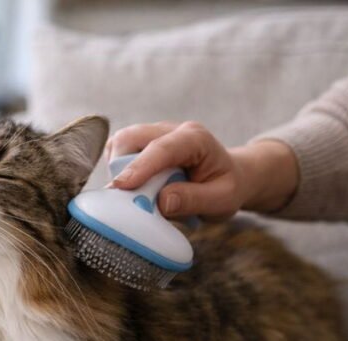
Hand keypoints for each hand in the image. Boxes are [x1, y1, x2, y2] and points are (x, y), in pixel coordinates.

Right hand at [105, 121, 298, 220]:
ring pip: (120, 143)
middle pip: (131, 138)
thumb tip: (162, 201)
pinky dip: (118, 169)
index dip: (140, 166)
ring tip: (132, 193)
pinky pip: (119, 152)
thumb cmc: (227, 187)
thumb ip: (194, 200)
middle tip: (124, 197)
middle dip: (120, 166)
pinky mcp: (143, 144)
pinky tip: (133, 186)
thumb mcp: (222, 200)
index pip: (163, 148)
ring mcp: (155, 134)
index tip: (121, 186)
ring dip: (117, 169)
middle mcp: (172, 130)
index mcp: (195, 139)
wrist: (230, 176)